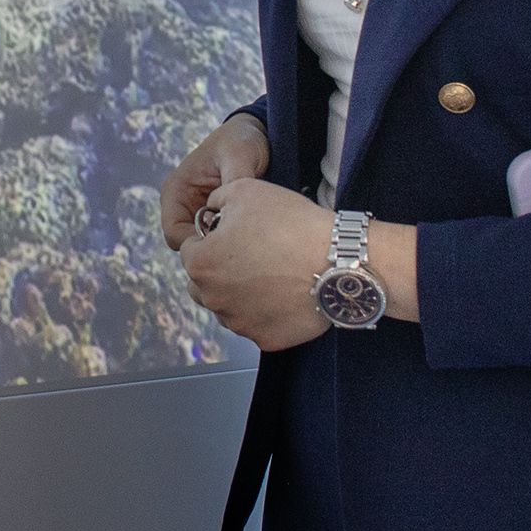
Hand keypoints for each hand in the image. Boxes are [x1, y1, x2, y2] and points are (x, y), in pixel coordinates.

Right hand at [160, 111, 269, 250]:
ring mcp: (199, 215)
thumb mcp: (238, 155)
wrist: (257, 134)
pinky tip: (255, 233)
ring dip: (226, 245)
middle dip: (214, 249)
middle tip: (244, 242)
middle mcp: (183, 207)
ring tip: (251, 236)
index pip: (174, 234)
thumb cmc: (241, 140)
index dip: (197, 246)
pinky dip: (235, 242)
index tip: (228, 242)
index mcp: (176, 191)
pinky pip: (221, 241)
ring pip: (206, 247)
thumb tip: (235, 210)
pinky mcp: (217, 220)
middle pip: (190, 246)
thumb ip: (235, 182)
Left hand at [179, 176, 343, 352]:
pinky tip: (284, 294)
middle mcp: (213, 299)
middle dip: (220, 268)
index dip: (211, 237)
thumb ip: (215, 200)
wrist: (339, 261)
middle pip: (204, 282)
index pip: (190, 249)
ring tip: (271, 273)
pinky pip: (256, 324)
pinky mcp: (265, 340)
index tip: (236, 233)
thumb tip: (210, 211)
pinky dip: (265, 312)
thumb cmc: (292, 224)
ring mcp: (239, 323)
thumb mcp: (244, 190)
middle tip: (253, 253)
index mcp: (200, 264)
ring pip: (228, 306)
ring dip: (240, 293)